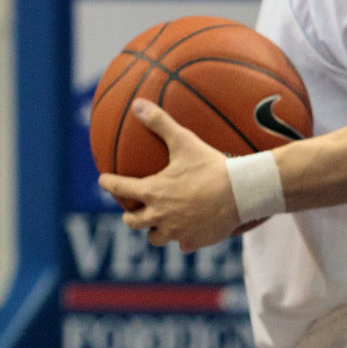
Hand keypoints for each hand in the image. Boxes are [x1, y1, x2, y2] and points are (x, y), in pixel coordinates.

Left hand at [99, 99, 240, 250]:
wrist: (243, 192)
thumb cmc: (211, 166)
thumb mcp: (184, 141)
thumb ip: (160, 122)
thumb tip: (138, 103)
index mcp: (152, 192)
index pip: (119, 188)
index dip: (109, 183)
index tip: (104, 180)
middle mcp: (159, 215)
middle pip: (132, 221)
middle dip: (130, 215)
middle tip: (134, 208)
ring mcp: (176, 231)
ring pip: (155, 237)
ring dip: (155, 230)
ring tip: (159, 223)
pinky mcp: (194, 242)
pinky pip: (182, 244)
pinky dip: (183, 238)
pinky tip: (188, 232)